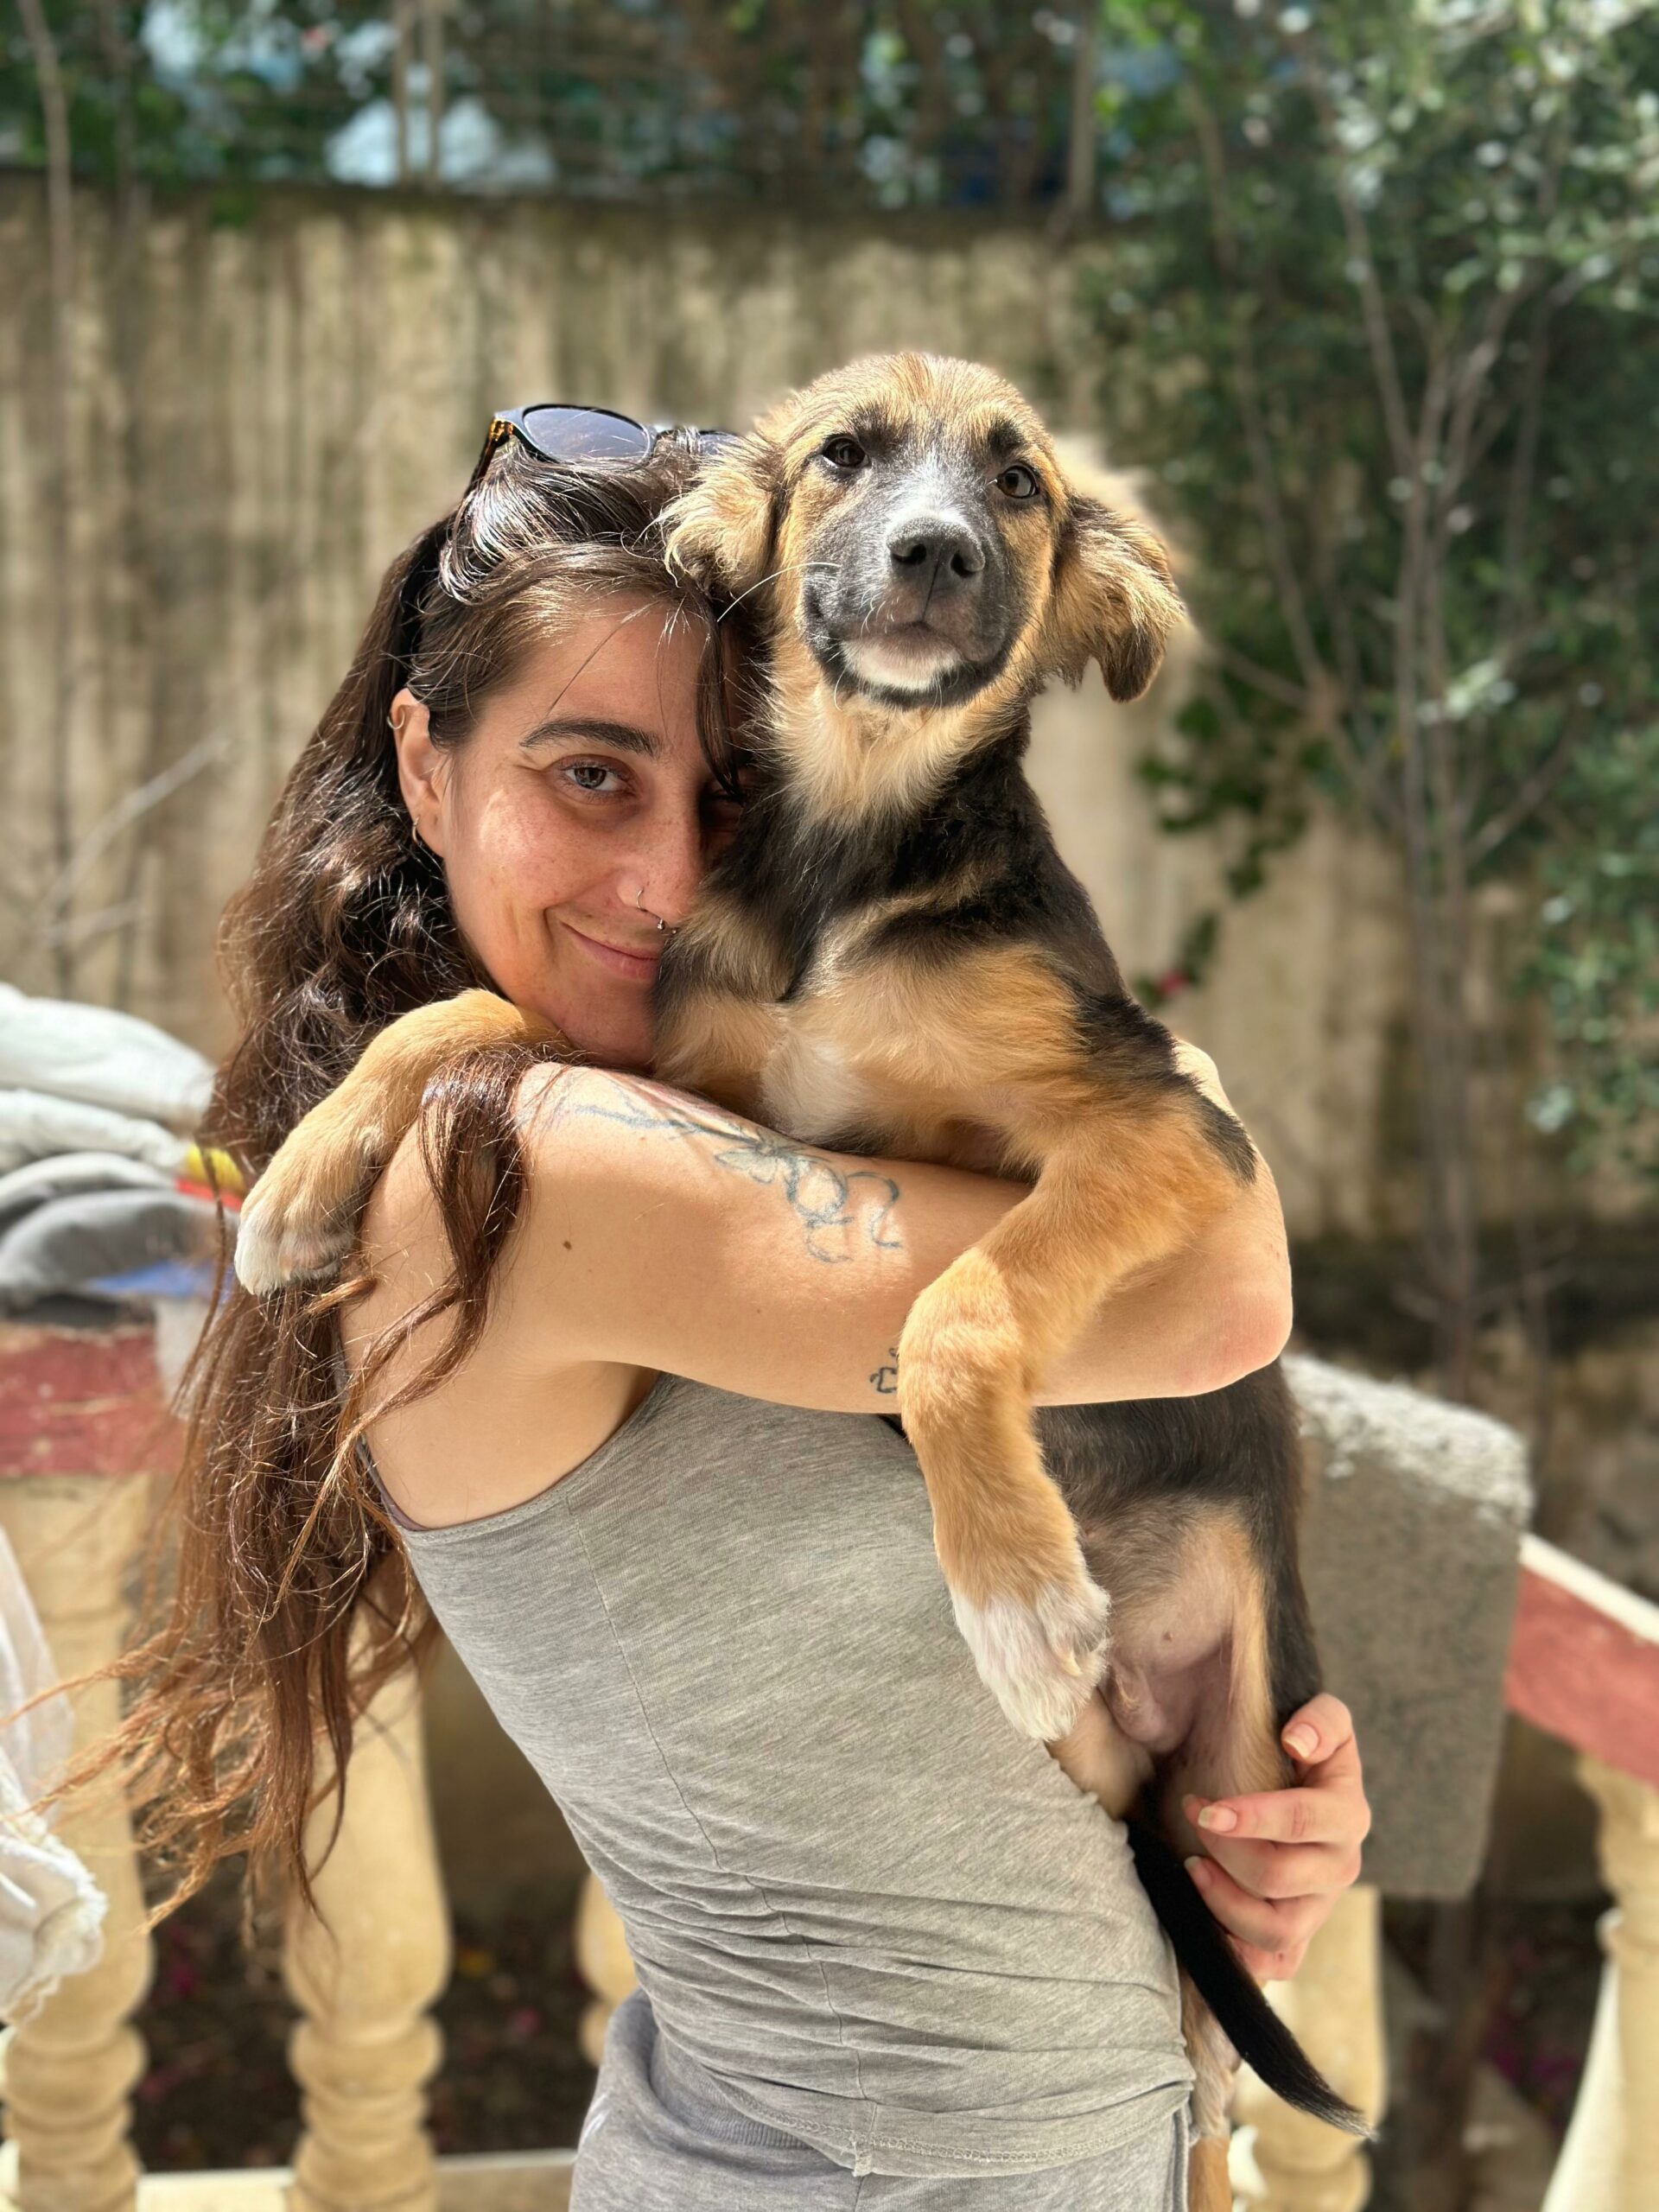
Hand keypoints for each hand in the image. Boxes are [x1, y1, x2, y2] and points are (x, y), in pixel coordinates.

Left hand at [1181, 1693, 1369, 1983]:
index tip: (1204, 1809)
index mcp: (1348, 1814)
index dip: (1251, 1817)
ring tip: (1193, 1868)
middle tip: (1193, 1821)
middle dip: (1225, 1851)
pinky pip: (1276, 1965)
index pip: (1302, 1821)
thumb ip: (1321, 1721)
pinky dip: (1242, 1955)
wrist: (1308, 1789)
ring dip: (1225, 1903)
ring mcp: (1321, 1906)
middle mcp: (1341, 1866)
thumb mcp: (1326, 1721)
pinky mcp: (1301, 1934)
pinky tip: (1210, 1925)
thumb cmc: (1306, 1750)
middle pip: (1279, 1877)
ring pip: (1277, 1930)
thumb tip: (1297, 1741)